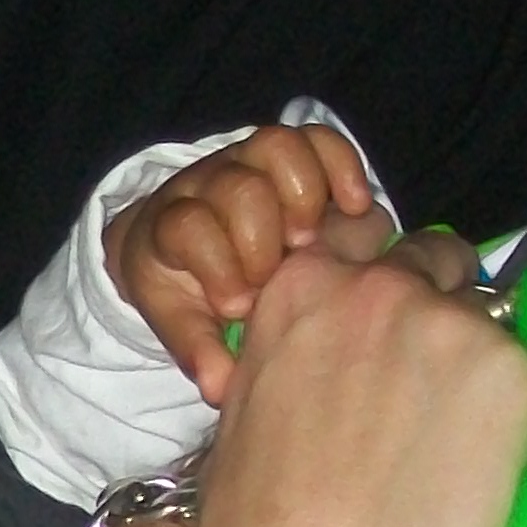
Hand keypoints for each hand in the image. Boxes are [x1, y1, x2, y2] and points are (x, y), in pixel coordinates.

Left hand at [103, 124, 395, 401]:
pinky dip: (341, 165)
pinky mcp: (285, 152)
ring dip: (302, 195)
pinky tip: (356, 207)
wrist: (181, 239)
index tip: (238, 305)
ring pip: (275, 148)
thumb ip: (199, 349)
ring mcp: (246, 159)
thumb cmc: (187, 286)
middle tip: (279, 275)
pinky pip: (315, 137)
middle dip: (262, 234)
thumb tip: (221, 389)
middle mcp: (206, 183)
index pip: (186, 226)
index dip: (216, 262)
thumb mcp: (182, 319)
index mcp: (170, 226)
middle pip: (236, 186)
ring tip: (313, 242)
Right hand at [197, 249, 526, 526]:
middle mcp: (374, 289)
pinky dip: (509, 412)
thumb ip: (292, 365)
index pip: (358, 240)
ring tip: (451, 444)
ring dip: (475, 363)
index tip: (390, 315)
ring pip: (486, 318)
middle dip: (439, 304)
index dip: (379, 279)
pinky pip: (524, 373)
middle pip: (435, 260)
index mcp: (297, 291)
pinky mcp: (512, 370)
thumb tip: (325, 377)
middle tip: (433, 384)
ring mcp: (449, 324)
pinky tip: (475, 470)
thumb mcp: (243, 421)